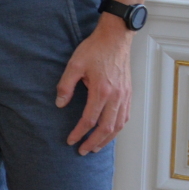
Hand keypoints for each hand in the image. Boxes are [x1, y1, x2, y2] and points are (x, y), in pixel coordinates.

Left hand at [58, 15, 133, 154]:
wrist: (115, 38)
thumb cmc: (94, 49)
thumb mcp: (74, 64)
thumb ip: (66, 85)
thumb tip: (60, 104)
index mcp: (102, 91)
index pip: (89, 120)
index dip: (79, 133)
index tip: (70, 140)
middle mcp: (116, 97)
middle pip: (106, 127)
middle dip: (93, 142)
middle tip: (82, 151)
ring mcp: (125, 96)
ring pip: (118, 125)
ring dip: (107, 139)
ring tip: (96, 147)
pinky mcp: (128, 93)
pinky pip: (125, 117)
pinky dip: (118, 128)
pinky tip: (110, 132)